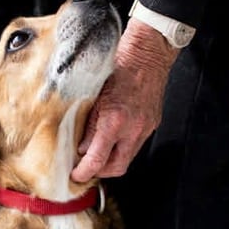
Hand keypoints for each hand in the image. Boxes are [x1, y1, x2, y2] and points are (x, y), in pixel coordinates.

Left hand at [71, 17, 178, 182]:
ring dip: (112, 160)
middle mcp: (132, 129)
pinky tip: (113, 138)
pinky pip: (136, 144)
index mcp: (114, 121)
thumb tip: (81, 147)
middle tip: (85, 167)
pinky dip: (122, 146)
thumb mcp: (93, 95)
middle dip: (100, 172)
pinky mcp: (152, 124)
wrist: (147, 53)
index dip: (84, 173)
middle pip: (116, 168)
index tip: (76, 175)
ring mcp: (145, 128)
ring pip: (127, 158)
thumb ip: (88, 125)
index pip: (97, 160)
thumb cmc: (118, 66)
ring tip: (97, 153)